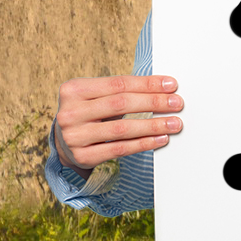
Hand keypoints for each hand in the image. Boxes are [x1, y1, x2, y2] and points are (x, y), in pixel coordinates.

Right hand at [54, 76, 183, 172]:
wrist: (63, 140)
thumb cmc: (88, 112)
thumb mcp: (96, 95)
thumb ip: (123, 90)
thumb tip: (165, 87)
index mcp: (74, 90)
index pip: (118, 84)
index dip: (147, 84)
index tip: (171, 85)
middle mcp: (70, 113)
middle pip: (121, 104)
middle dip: (154, 103)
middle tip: (177, 103)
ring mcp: (74, 136)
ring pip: (122, 129)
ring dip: (153, 125)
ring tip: (174, 123)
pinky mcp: (82, 156)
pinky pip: (120, 149)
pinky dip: (144, 143)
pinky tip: (160, 139)